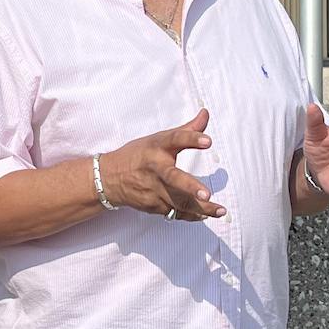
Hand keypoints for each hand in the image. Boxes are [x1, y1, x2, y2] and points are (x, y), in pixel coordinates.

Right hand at [101, 108, 225, 222]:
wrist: (109, 179)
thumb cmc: (138, 155)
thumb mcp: (159, 138)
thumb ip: (187, 129)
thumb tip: (206, 114)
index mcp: (157, 147)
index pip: (175, 139)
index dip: (191, 139)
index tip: (208, 141)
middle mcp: (155, 168)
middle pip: (172, 178)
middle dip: (189, 187)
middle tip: (206, 194)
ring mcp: (153, 189)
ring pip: (177, 201)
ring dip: (199, 208)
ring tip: (219, 210)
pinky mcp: (153, 205)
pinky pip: (175, 212)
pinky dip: (191, 215)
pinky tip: (206, 214)